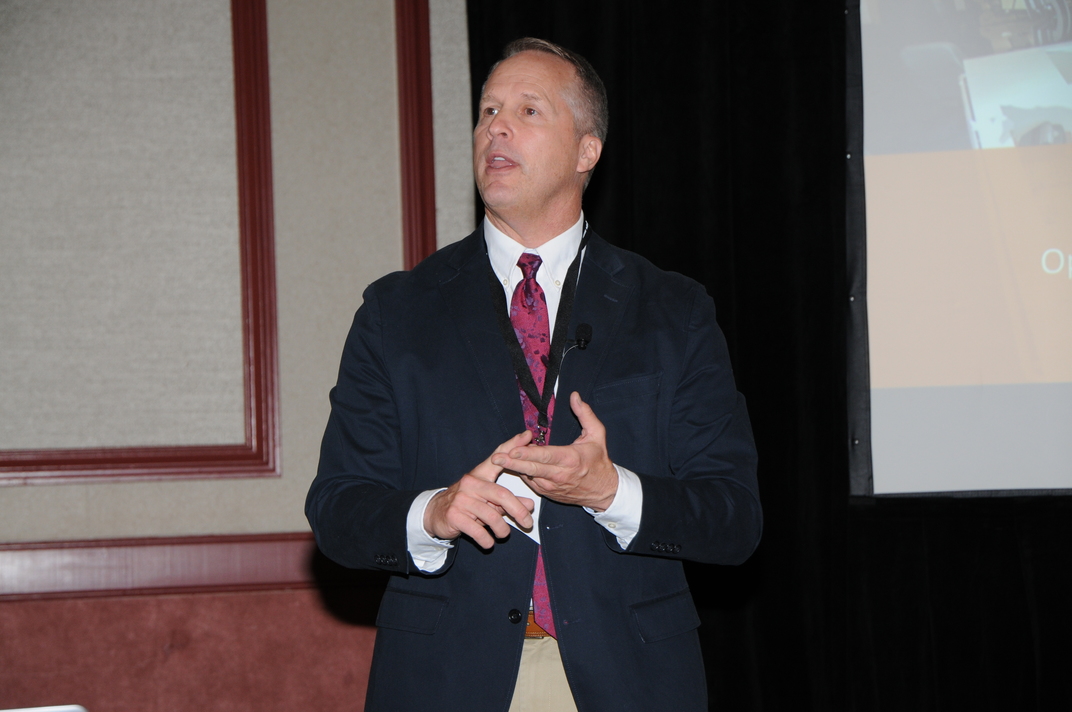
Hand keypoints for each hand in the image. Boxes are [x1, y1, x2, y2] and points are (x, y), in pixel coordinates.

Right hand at [423, 431, 535, 548]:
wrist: (434, 514)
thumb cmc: (466, 504)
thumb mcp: (487, 500)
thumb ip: (508, 501)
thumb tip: (530, 505)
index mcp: (479, 475)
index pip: (498, 457)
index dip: (512, 445)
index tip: (527, 436)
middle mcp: (470, 484)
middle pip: (502, 495)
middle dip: (518, 511)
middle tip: (528, 523)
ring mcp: (461, 500)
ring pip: (492, 516)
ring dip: (502, 529)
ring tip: (503, 534)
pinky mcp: (454, 516)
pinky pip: (478, 530)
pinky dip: (487, 539)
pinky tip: (488, 542)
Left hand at [492, 392, 618, 510]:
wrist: (604, 491)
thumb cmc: (599, 461)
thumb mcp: (597, 435)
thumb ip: (585, 414)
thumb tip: (574, 396)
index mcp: (571, 459)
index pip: (545, 456)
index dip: (527, 454)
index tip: (513, 450)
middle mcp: (560, 475)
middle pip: (532, 468)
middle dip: (512, 463)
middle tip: (496, 457)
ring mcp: (552, 486)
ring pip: (529, 476)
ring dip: (515, 467)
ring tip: (500, 459)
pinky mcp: (548, 493)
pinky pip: (531, 482)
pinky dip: (523, 473)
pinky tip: (515, 464)